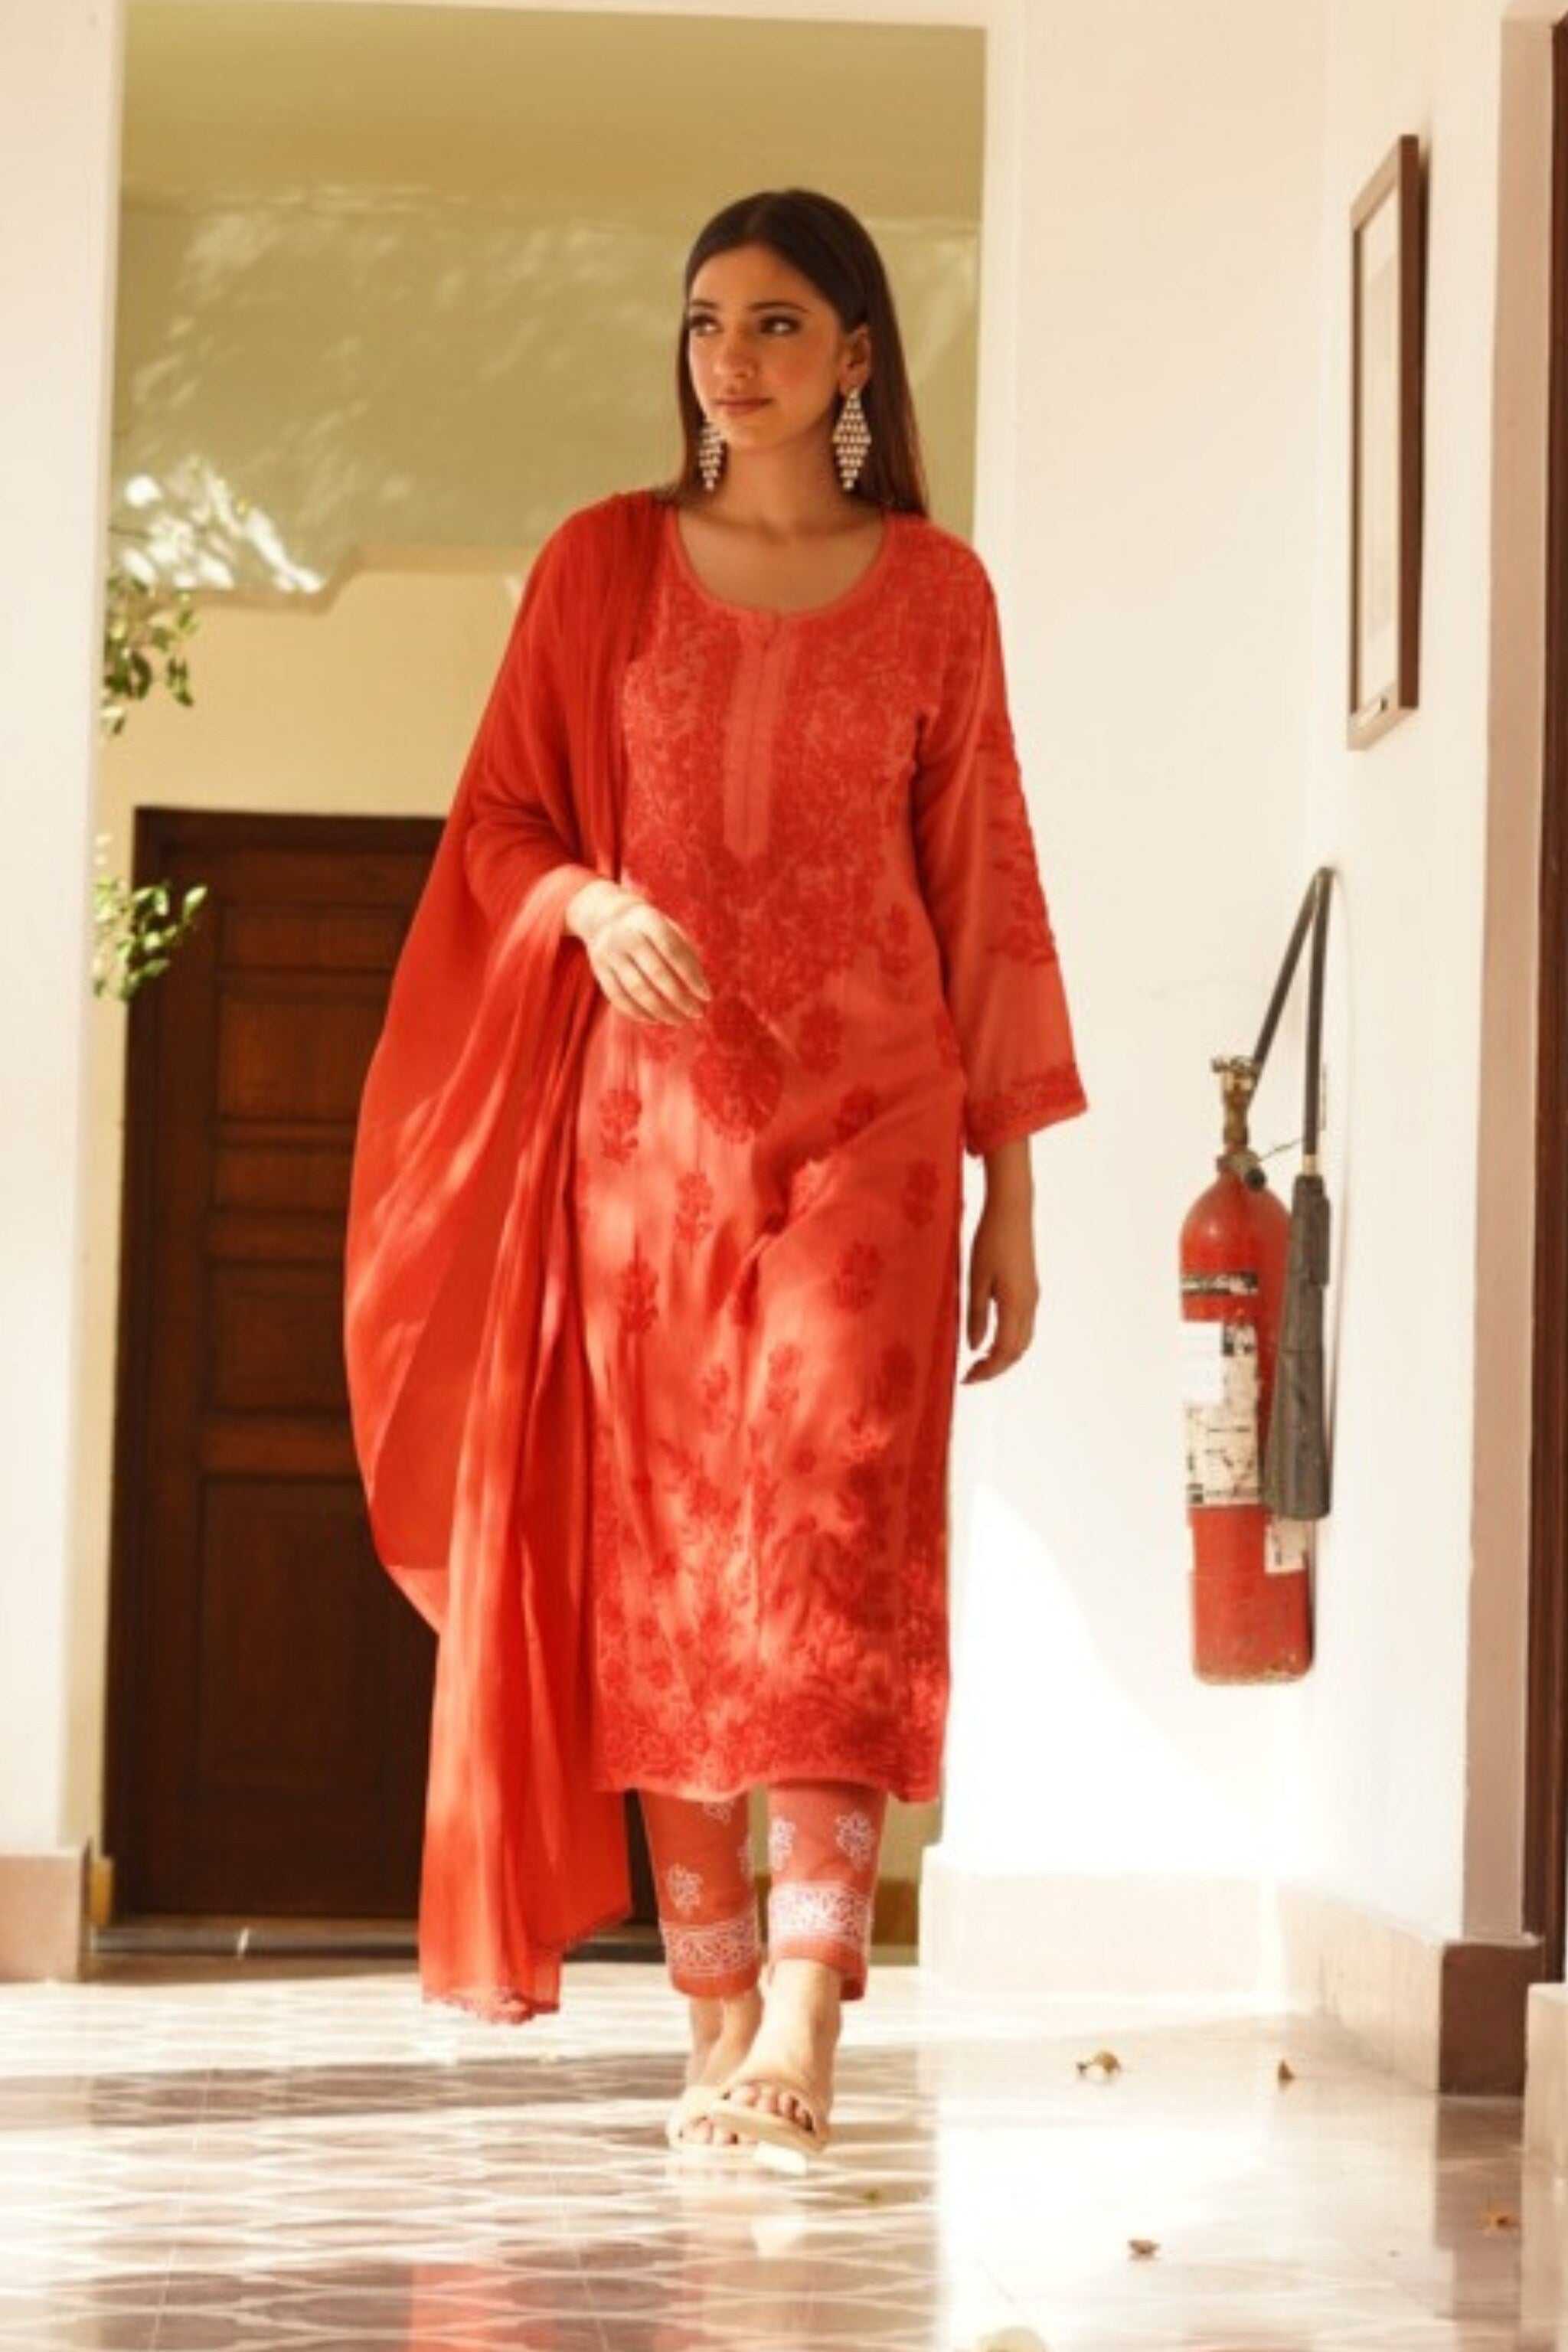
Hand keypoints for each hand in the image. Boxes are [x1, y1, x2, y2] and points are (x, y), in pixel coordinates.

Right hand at [566, 878, 711, 1025]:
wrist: (605, 915)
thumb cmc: (650, 927)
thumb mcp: (669, 928)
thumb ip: (686, 954)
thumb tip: (701, 989)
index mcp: (648, 921)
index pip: (673, 951)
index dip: (691, 976)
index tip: (707, 996)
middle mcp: (627, 936)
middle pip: (656, 973)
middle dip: (679, 998)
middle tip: (696, 1013)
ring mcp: (610, 954)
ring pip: (636, 990)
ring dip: (660, 1011)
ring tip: (679, 1020)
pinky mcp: (599, 970)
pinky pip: (618, 998)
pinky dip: (638, 1013)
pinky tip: (655, 1019)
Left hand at [960, 1193, 1038, 1381]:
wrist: (1012, 1211)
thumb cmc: (990, 1240)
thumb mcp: (976, 1279)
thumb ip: (975, 1315)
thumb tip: (975, 1347)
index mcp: (1015, 1304)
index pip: (1005, 1352)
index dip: (987, 1371)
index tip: (967, 1379)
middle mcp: (1029, 1304)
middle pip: (1017, 1351)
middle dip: (996, 1368)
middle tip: (970, 1374)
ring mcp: (1032, 1297)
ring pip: (1023, 1340)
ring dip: (1003, 1355)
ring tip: (979, 1361)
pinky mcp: (1030, 1289)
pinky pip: (1023, 1326)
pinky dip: (1008, 1340)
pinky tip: (990, 1337)